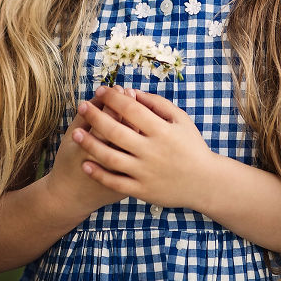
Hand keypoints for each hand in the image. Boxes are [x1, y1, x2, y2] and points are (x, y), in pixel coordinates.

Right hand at [45, 85, 135, 218]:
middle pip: (130, 128)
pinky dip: (144, 141)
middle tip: (130, 92)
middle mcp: (113, 162)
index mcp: (94, 148)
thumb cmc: (69, 161)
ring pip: (141, 143)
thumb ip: (87, 114)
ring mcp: (126, 175)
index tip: (118, 87)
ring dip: (140, 122)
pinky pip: (145, 157)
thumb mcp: (72, 135)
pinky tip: (140, 128)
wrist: (72, 198)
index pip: (112, 117)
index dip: (117, 99)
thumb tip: (104, 93)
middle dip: (131, 106)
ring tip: (136, 107)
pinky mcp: (134, 182)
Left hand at [72, 85, 214, 209]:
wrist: (204, 182)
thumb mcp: (181, 119)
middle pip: (116, 131)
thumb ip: (157, 103)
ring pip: (111, 157)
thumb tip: (131, 92)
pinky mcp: (142, 190)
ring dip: (90, 144)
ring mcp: (145, 172)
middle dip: (95, 116)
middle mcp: (152, 151)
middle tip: (82, 106)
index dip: (113, 97)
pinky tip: (85, 163)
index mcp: (162, 130)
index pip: (131, 109)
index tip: (100, 90)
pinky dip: (99, 173)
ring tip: (76, 134)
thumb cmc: (192, 146)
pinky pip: (115, 182)